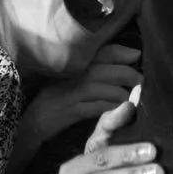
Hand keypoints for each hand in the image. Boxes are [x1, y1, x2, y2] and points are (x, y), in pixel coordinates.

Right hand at [9, 44, 141, 173]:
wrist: (32, 122)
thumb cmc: (56, 98)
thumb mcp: (71, 78)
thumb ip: (94, 67)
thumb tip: (128, 56)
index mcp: (72, 63)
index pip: (102, 51)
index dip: (122, 52)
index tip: (136, 55)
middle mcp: (71, 75)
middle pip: (108, 70)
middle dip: (129, 74)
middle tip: (140, 81)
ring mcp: (70, 93)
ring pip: (105, 89)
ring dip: (122, 94)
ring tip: (130, 98)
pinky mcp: (70, 111)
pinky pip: (98, 107)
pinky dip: (111, 107)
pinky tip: (117, 109)